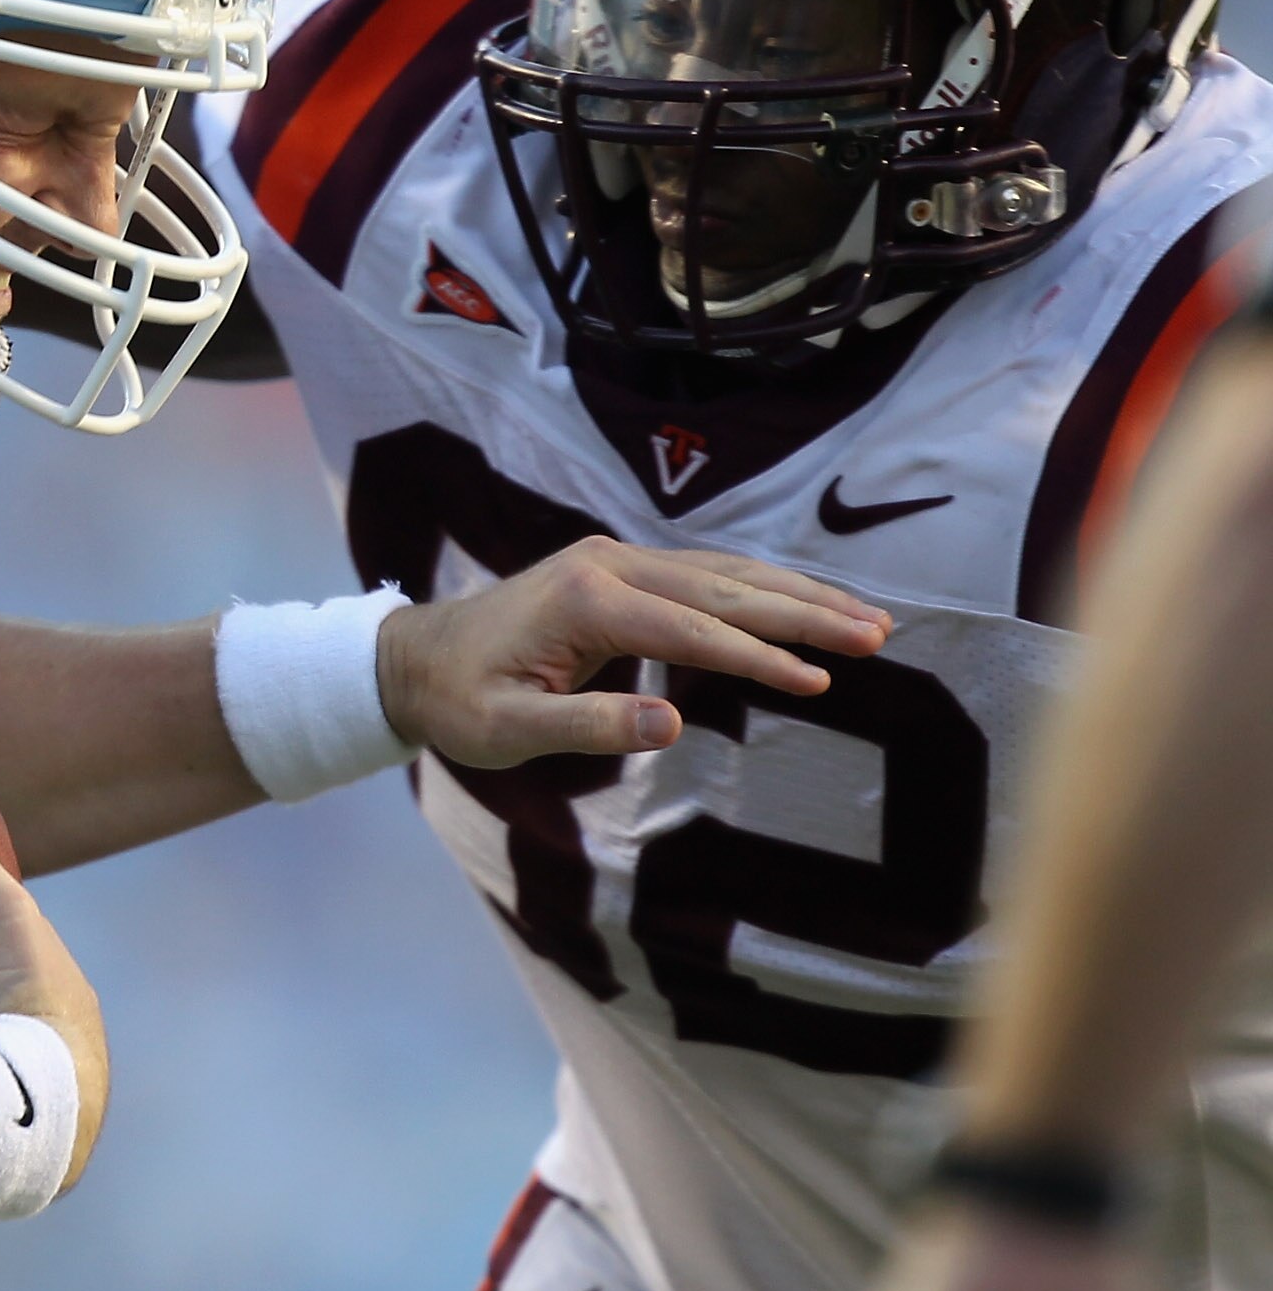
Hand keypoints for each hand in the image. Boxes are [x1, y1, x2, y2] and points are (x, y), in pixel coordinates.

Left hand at [377, 537, 889, 767]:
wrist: (411, 659)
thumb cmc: (457, 701)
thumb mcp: (505, 730)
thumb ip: (584, 727)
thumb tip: (668, 726)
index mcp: (586, 599)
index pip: (694, 629)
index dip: (760, 658)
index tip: (821, 682)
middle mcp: (608, 565)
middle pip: (726, 587)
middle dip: (805, 612)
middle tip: (878, 635)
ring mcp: (615, 560)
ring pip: (724, 574)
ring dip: (796, 597)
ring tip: (867, 620)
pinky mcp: (618, 570)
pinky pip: (704, 577)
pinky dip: (760, 592)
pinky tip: (803, 608)